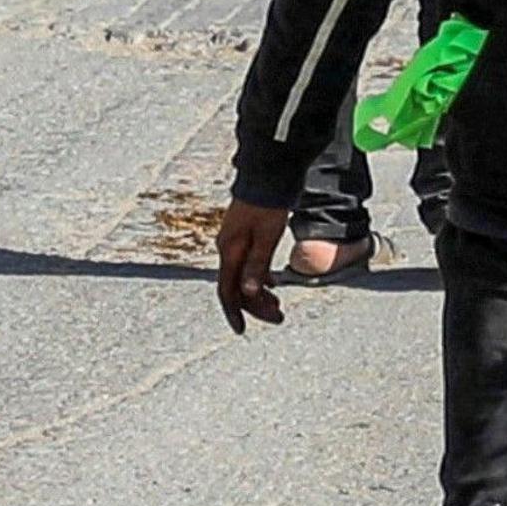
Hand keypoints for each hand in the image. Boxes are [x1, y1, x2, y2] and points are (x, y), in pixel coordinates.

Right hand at [214, 200, 289, 331]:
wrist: (269, 176)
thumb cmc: (269, 205)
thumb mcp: (266, 237)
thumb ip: (257, 265)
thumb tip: (248, 293)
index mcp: (230, 250)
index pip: (227, 290)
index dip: (234, 312)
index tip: (241, 330)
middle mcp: (228, 248)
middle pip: (236, 287)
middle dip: (255, 306)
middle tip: (278, 317)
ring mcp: (236, 242)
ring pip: (243, 277)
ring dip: (259, 293)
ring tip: (278, 305)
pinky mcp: (245, 237)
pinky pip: (248, 265)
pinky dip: (260, 278)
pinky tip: (273, 284)